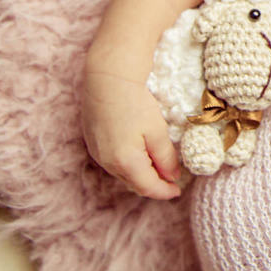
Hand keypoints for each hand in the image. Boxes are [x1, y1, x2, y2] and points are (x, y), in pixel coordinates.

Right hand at [81, 66, 181, 199]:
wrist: (108, 79)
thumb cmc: (135, 103)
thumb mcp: (157, 131)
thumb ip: (165, 158)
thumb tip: (172, 176)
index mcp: (125, 162)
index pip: (148, 187)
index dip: (164, 192)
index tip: (178, 191)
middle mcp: (107, 163)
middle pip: (134, 183)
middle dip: (153, 184)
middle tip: (170, 181)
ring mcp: (97, 153)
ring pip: (122, 173)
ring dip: (140, 174)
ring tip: (157, 167)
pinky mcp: (92, 142)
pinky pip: (112, 161)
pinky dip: (128, 164)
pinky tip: (138, 154)